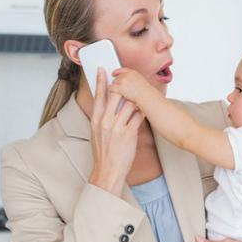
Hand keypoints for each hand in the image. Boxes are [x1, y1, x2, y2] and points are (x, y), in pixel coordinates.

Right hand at [89, 68, 144, 195]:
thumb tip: (107, 107)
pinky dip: (143, 111)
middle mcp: (105, 122)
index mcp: (96, 120)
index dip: (100, 81)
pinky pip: (138, 116)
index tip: (102, 70)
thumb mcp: (97, 134)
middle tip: (127, 79)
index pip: (98, 96)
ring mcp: (117, 127)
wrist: (108, 171)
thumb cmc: (104, 153)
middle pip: (114, 95)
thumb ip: (102, 119)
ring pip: (129, 103)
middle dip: (122, 85)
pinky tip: (146, 109)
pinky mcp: (129, 133)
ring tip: (140, 94)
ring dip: (136, 98)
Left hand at [110, 67, 149, 103]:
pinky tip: (115, 93)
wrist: (146, 96)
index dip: (116, 72)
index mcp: (133, 72)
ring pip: (114, 82)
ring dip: (115, 87)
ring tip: (119, 92)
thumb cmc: (145, 92)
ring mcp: (123, 80)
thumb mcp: (140, 81)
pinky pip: (111, 88)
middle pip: (117, 77)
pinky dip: (112, 91)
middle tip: (119, 88)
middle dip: (117, 82)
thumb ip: (133, 79)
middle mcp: (127, 75)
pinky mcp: (120, 87)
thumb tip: (127, 81)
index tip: (113, 74)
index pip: (122, 70)